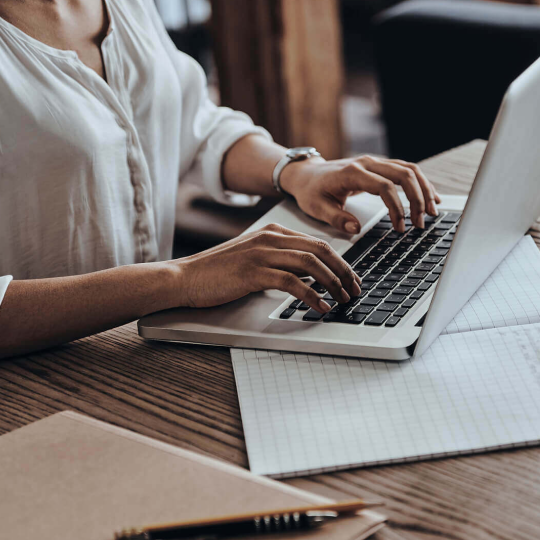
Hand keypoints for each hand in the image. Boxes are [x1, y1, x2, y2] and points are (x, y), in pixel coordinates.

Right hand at [174, 223, 360, 313]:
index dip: (340, 262)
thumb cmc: (217, 272)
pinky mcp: (254, 272)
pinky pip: (293, 283)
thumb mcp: (252, 258)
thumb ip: (278, 260)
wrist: (185, 277)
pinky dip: (312, 296)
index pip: (317, 243)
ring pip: (311, 264)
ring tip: (343, 300)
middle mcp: (270, 238)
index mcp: (272, 232)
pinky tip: (320, 307)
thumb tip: (309, 277)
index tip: (351, 279)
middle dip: (343, 272)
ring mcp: (262, 253)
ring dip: (333, 284)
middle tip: (355, 290)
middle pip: (320, 251)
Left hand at [280, 155, 440, 233]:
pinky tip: (431, 197)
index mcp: (353, 173)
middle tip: (421, 223)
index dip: (397, 208)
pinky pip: (406, 170)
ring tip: (432, 212)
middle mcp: (367, 163)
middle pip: (404, 174)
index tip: (400, 227)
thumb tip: (355, 228)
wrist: (307, 173)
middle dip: (417, 199)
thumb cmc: (311, 191)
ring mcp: (375, 162)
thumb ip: (336, 218)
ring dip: (424, 190)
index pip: (385, 187)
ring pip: (409, 170)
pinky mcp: (380, 166)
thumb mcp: (317, 208)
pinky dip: (421, 183)